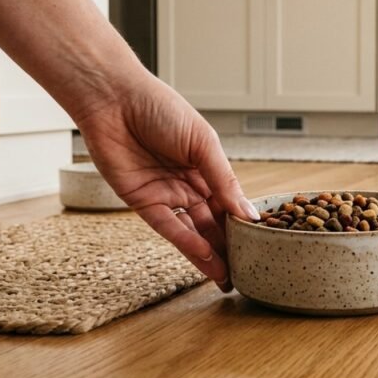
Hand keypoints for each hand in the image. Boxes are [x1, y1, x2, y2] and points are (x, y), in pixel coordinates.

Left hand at [74, 74, 258, 291]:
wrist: (115, 100)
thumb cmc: (161, 109)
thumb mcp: (204, 143)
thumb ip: (225, 180)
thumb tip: (249, 213)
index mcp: (207, 167)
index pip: (230, 202)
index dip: (244, 224)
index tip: (262, 245)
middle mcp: (188, 184)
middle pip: (213, 222)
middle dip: (229, 247)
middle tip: (247, 271)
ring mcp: (165, 194)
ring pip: (192, 231)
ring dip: (209, 254)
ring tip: (228, 277)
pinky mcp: (142, 202)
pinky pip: (168, 227)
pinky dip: (186, 242)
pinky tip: (205, 256)